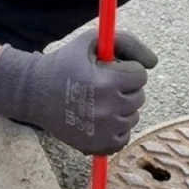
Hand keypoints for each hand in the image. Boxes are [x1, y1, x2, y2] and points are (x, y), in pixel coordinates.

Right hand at [0, 30, 157, 154]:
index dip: (126, 69)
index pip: (140, 75)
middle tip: (102, 86)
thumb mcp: (91, 42)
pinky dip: (116, 128)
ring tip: (97, 101)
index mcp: (107, 82)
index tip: (109, 70)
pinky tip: (99, 118)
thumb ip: (126, 42)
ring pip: (134, 116)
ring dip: (121, 107)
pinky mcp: (101, 145)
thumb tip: (154, 62)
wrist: (34, 95)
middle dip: (125, 88)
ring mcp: (106, 130)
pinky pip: (125, 136)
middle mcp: (109, 109)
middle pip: (139, 96)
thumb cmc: (64, 64)